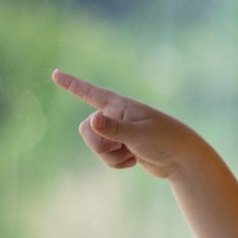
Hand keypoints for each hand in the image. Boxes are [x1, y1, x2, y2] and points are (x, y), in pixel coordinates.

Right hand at [52, 69, 207, 179]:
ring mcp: (119, 132)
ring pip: (95, 146)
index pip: (91, 93)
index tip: (55, 74)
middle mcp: (117, 116)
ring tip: (133, 153)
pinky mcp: (123, 147)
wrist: (182, 159)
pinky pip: (106, 158)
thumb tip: (91, 121)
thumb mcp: (139, 135)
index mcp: (121, 105)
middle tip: (123, 147)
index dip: (72, 84)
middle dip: (98, 145)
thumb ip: (114, 129)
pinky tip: (135, 160)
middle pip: (85, 130)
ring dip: (110, 156)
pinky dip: (117, 163)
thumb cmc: (165, 140)